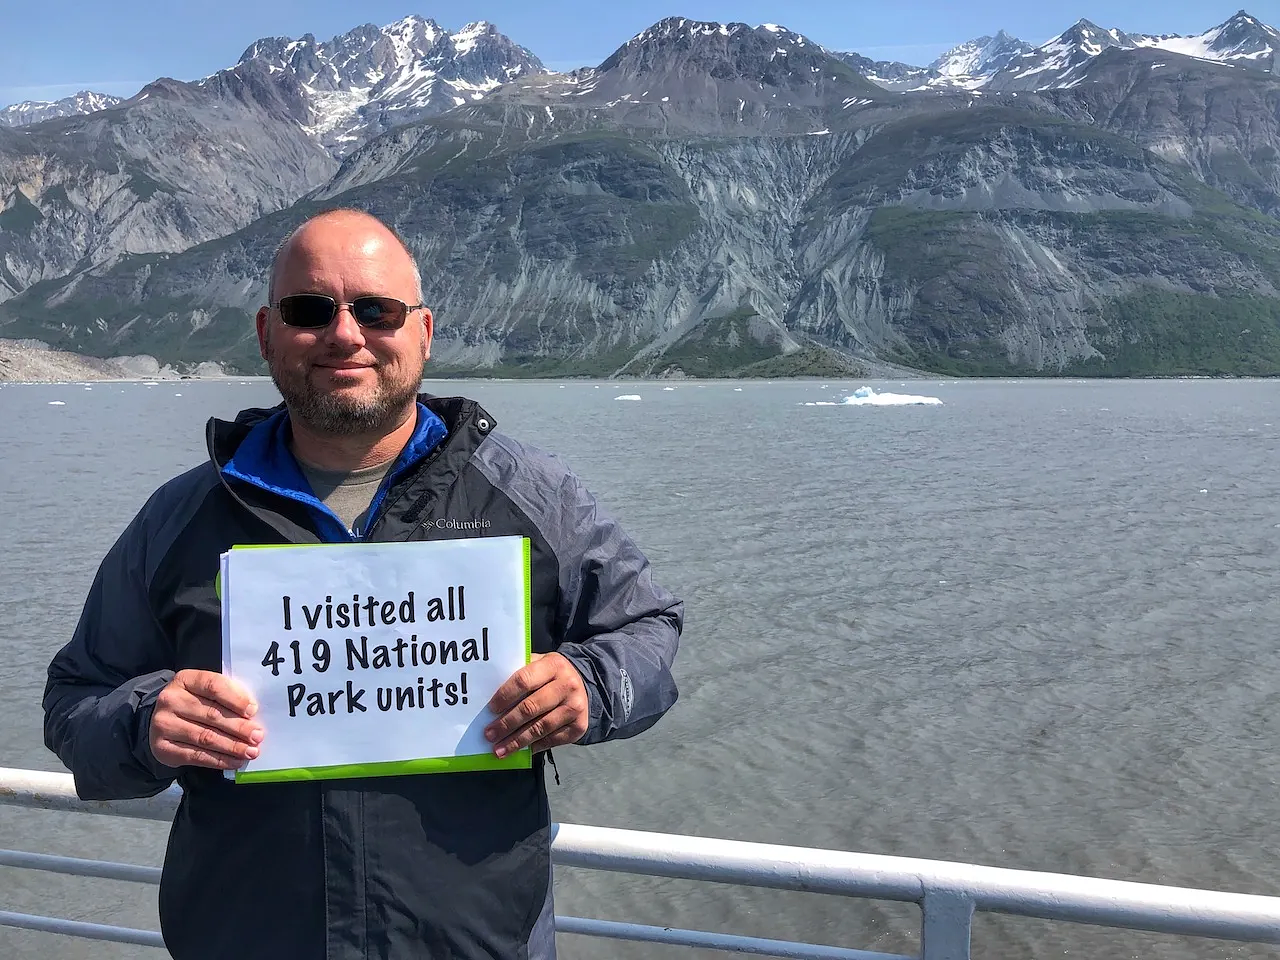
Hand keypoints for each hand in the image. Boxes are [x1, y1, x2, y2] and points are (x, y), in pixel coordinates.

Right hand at [148, 670, 263, 769]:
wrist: (164, 722)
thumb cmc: (195, 703)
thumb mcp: (207, 692)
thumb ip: (227, 696)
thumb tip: (252, 713)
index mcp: (184, 680)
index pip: (213, 686)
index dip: (235, 699)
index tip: (253, 711)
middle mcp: (170, 700)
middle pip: (211, 714)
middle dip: (239, 727)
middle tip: (258, 736)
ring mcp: (163, 725)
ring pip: (205, 737)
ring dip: (232, 746)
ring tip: (251, 751)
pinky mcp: (162, 748)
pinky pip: (196, 756)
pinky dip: (219, 760)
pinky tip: (235, 761)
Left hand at [485, 653, 588, 757]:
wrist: (582, 684)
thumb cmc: (550, 676)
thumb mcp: (538, 665)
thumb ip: (519, 676)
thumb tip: (490, 702)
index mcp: (553, 665)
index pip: (524, 681)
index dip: (504, 696)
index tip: (490, 710)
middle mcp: (567, 685)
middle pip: (531, 707)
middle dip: (506, 724)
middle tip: (489, 735)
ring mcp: (575, 707)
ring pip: (540, 728)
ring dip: (517, 741)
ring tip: (500, 749)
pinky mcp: (579, 726)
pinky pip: (552, 740)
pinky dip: (534, 747)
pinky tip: (520, 751)